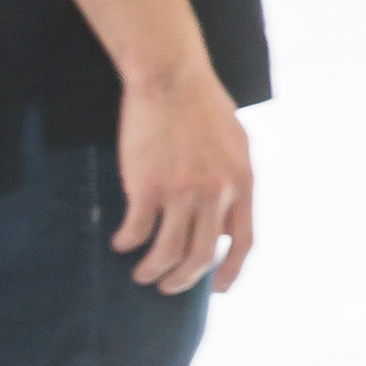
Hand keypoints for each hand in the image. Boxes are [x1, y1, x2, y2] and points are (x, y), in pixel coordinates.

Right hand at [110, 62, 255, 294]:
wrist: (172, 77)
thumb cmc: (203, 105)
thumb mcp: (237, 144)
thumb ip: (235, 182)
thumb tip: (225, 223)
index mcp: (243, 182)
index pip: (244, 242)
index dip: (231, 270)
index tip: (218, 288)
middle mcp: (217, 193)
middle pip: (201, 256)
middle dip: (183, 280)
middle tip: (168, 286)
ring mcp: (182, 192)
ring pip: (168, 252)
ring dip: (153, 271)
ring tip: (143, 274)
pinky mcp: (147, 187)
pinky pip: (137, 231)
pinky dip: (128, 243)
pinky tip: (121, 242)